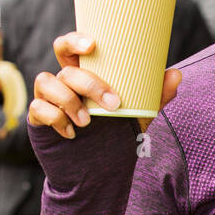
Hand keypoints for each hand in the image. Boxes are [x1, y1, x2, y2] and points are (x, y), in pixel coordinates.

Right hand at [28, 31, 181, 138]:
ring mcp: (47, 99)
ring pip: (47, 82)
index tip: (93, 45)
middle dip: (88, 83)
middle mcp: (62, 82)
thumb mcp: (137, 116)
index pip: (69, 47)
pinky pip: (38, 108)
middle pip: (66, 68)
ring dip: (70, 101)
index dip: (75, 40)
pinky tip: (71, 133)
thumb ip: (155, 97)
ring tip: (88, 123)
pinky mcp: (38, 119)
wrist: (95, 174)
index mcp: (82, 74)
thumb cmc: (113, 136)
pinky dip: (55, 118)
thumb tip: (177, 74)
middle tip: (113, 104)